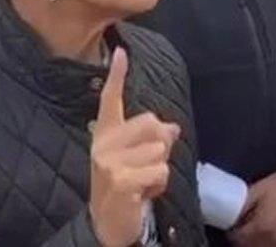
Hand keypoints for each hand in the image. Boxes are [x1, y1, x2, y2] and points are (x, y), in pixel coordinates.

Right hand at [88, 48, 179, 246]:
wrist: (107, 223)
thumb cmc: (125, 186)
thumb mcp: (137, 159)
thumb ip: (152, 139)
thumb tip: (171, 127)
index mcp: (106, 134)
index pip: (110, 99)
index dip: (117, 75)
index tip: (119, 52)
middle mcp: (103, 144)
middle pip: (152, 123)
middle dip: (161, 145)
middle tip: (147, 165)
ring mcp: (109, 162)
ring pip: (160, 151)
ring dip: (160, 169)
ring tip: (143, 182)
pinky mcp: (120, 180)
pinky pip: (160, 172)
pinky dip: (159, 185)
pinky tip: (144, 192)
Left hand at [228, 170, 275, 246]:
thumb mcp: (256, 191)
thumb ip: (241, 207)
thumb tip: (230, 218)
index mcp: (262, 227)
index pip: (238, 240)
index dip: (232, 234)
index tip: (232, 228)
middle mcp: (274, 238)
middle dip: (242, 240)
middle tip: (240, 230)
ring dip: (254, 243)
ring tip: (252, 232)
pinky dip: (267, 243)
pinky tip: (266, 234)